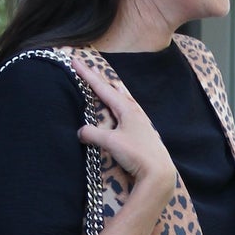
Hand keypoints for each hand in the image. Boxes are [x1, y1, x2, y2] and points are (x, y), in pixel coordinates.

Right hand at [71, 58, 176, 203]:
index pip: (103, 88)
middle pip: (112, 91)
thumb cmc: (136, 154)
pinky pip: (123, 112)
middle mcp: (133, 112)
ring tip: (101, 84)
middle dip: (97, 80)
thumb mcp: (111, 142)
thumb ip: (93, 134)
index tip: (75, 61)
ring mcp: (138, 122)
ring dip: (108, 92)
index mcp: (127, 109)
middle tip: (86, 69)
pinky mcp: (139, 133)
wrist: (158, 172)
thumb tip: (80, 131)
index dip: (87, 75)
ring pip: (119, 100)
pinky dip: (115, 105)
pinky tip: (117, 108)